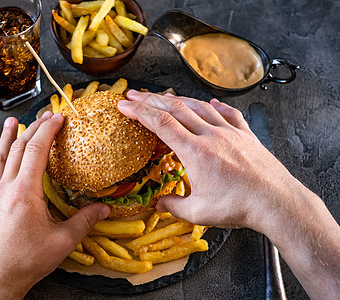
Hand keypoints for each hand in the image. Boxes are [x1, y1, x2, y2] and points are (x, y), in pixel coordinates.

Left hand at [0, 112, 109, 298]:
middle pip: (20, 148)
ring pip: (2, 156)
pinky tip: (3, 153)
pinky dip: (1, 155)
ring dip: (10, 137)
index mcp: (24, 194)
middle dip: (35, 128)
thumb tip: (104, 209)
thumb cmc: (27, 261)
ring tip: (14, 121)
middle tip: (47, 115)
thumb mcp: (62, 242)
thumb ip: (84, 222)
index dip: (48, 130)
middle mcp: (5, 189)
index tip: (58, 117)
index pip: (36, 151)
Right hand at [119, 91, 339, 298]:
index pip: (161, 124)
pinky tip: (210, 103)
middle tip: (135, 94)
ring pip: (199, 107)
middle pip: (175, 109)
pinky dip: (215, 106)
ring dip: (178, 100)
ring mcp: (230, 132)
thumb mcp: (199, 212)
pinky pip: (228, 114)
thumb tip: (159, 204)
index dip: (139, 112)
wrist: (275, 201)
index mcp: (195, 152)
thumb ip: (174, 206)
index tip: (125, 104)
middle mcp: (210, 135)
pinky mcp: (246, 135)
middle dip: (151, 100)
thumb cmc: (238, 207)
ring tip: (164, 96)